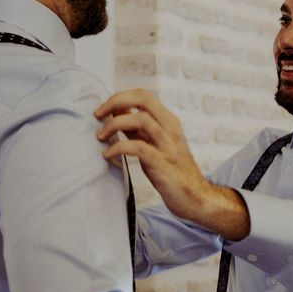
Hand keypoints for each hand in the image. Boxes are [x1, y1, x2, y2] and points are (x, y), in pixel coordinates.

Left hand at [94, 89, 249, 239]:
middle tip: (98, 115)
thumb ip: (137, 128)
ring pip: (140, 119)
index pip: (143, 94)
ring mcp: (167, 145)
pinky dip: (118, 147)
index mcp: (168, 120)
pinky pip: (137, 147)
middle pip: (142, 99)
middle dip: (115, 101)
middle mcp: (170, 128)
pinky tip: (108, 154)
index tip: (102, 110)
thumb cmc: (170, 170)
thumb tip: (116, 111)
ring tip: (101, 137)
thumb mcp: (154, 143)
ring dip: (114, 124)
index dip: (119, 97)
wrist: (194, 197)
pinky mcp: (162, 163)